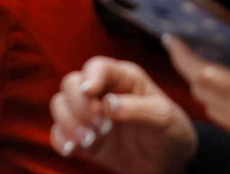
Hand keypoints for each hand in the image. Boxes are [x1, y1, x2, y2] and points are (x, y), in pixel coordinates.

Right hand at [49, 57, 196, 173]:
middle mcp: (102, 91)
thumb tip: (107, 104)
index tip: (90, 94)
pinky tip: (73, 150)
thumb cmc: (170, 131)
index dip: (89, 78)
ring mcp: (90, 114)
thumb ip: (137, 109)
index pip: (96, 67)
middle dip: (79, 105)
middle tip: (101, 127)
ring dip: (69, 122)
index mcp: (123, 78)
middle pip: (71, 83)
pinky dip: (60, 140)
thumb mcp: (163, 118)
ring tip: (90, 140)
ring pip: (60, 105)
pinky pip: (59, 132)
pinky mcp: (83, 136)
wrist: (170, 161)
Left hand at [165, 2, 229, 170]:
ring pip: (213, 108)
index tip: (171, 37)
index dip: (182, 55)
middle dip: (187, 67)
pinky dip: (219, 100)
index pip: (202, 74)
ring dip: (202, 85)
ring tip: (202, 60)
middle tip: (181, 45)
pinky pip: (229, 118)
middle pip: (202, 91)